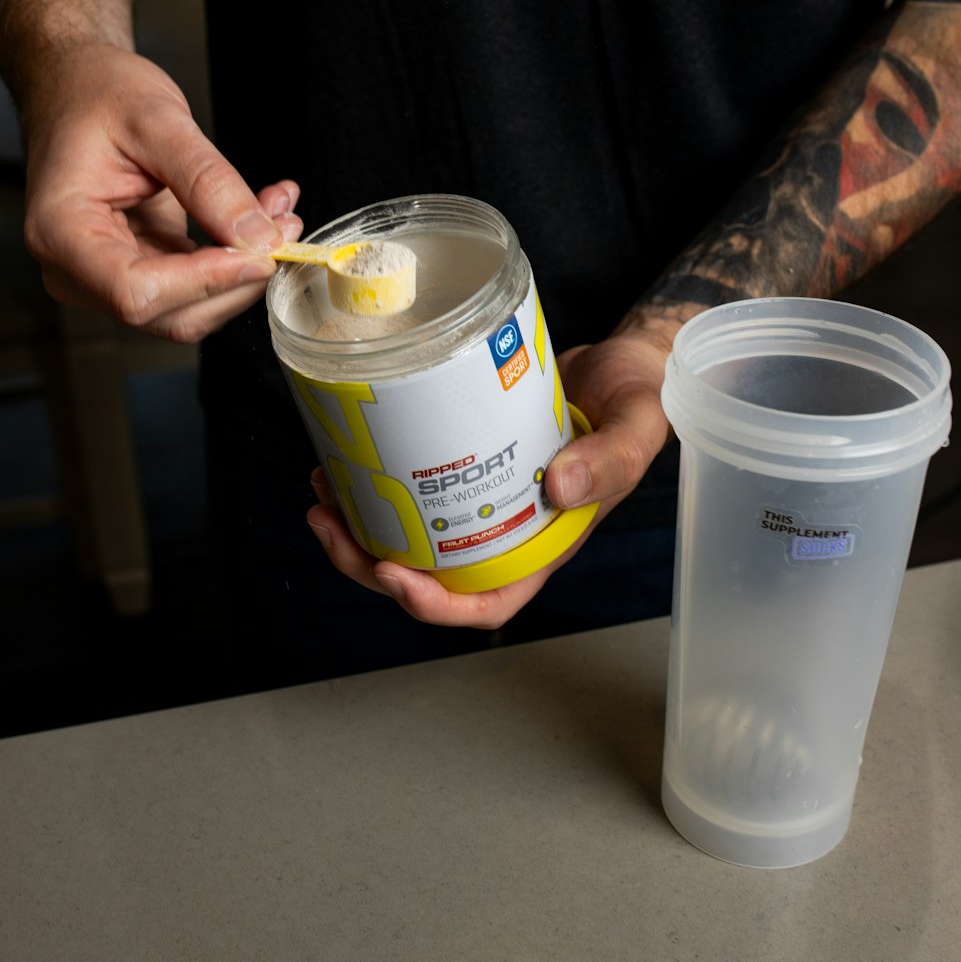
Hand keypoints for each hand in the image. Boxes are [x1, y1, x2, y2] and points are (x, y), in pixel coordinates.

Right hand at [21, 43, 303, 340]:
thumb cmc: (95, 93)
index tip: (260, 253)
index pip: (136, 293)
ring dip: (245, 270)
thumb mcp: (157, 119)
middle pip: (170, 314)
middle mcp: (76, 271)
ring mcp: (105, 279)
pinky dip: (236, 259)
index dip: (206, 282)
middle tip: (283, 226)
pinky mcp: (139, 272)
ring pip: (191, 311)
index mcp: (60, 233)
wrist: (76, 87)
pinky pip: (196, 287)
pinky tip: (262, 218)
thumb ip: (208, 181)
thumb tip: (258, 238)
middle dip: (237, 278)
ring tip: (278, 213)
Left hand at [306, 318, 677, 628]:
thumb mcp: (637, 425)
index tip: (392, 572)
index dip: (433, 604)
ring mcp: (478, 497)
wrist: (622, 357)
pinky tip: (345, 458)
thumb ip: (611, 457)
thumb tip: (559, 486)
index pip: (485, 603)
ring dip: (356, 526)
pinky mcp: (459, 459)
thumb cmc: (638, 397)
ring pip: (405, 536)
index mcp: (544, 543)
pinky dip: (371, 482)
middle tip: (326, 519)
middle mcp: (504, 530)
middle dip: (366, 563)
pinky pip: (409, 487)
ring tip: (322, 489)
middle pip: (426, 576)